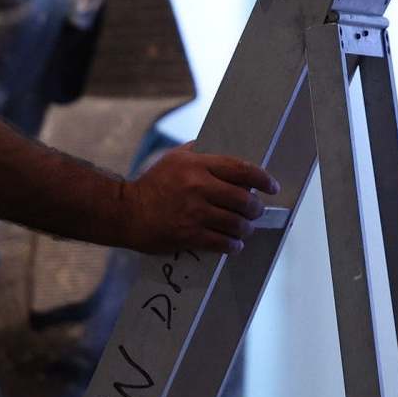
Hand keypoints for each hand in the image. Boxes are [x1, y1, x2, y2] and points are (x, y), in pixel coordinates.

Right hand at [118, 147, 277, 254]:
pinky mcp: (188, 235)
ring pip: (235, 223)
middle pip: (243, 198)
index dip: (262, 179)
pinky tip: (235, 244)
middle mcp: (198, 186)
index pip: (241, 169)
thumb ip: (200, 152)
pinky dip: (232, 245)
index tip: (272, 186)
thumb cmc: (153, 183)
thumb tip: (226, 153)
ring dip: (246, 228)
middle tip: (258, 211)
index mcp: (197, 165)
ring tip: (246, 229)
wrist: (126, 211)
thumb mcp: (175, 158)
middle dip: (256, 208)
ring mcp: (194, 212)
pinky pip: (220, 242)